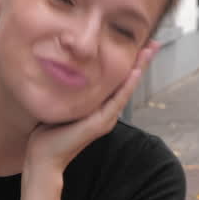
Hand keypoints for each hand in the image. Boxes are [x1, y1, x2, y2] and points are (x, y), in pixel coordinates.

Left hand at [24, 41, 159, 173]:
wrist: (44, 156)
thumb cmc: (49, 131)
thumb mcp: (63, 102)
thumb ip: (70, 89)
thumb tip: (65, 66)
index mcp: (100, 107)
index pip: (119, 80)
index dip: (131, 62)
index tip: (140, 44)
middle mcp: (108, 112)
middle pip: (129, 82)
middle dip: (142, 61)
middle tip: (154, 42)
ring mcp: (106, 118)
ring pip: (127, 88)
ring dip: (140, 68)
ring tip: (150, 51)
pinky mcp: (100, 123)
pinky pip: (117, 100)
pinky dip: (127, 85)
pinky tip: (136, 71)